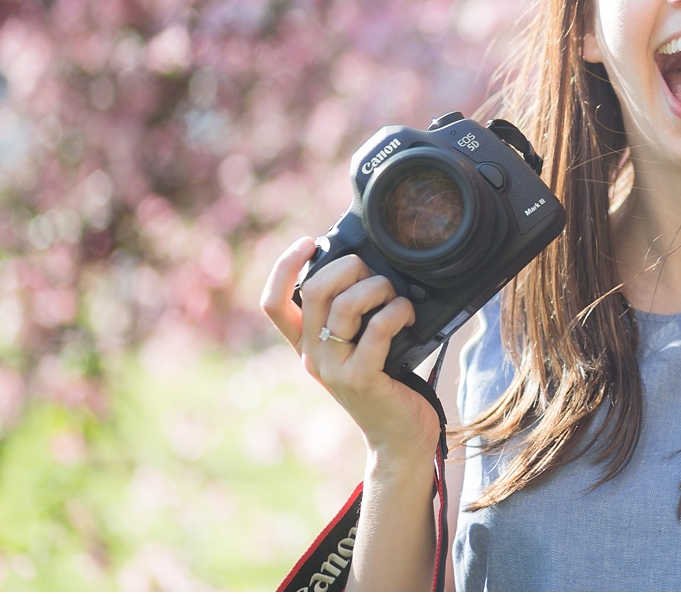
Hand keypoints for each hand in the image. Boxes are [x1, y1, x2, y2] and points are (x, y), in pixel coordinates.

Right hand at [261, 237, 439, 463]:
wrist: (399, 438)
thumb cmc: (387, 383)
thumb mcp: (359, 346)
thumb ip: (353, 316)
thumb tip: (368, 267)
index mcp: (307, 344)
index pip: (272, 303)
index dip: (284, 266)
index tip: (309, 242)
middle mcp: (312, 356)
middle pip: (313, 291)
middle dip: (348, 267)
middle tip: (374, 273)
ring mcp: (334, 369)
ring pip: (345, 305)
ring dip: (378, 288)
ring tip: (396, 297)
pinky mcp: (361, 379)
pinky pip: (377, 329)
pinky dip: (397, 312)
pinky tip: (407, 315)